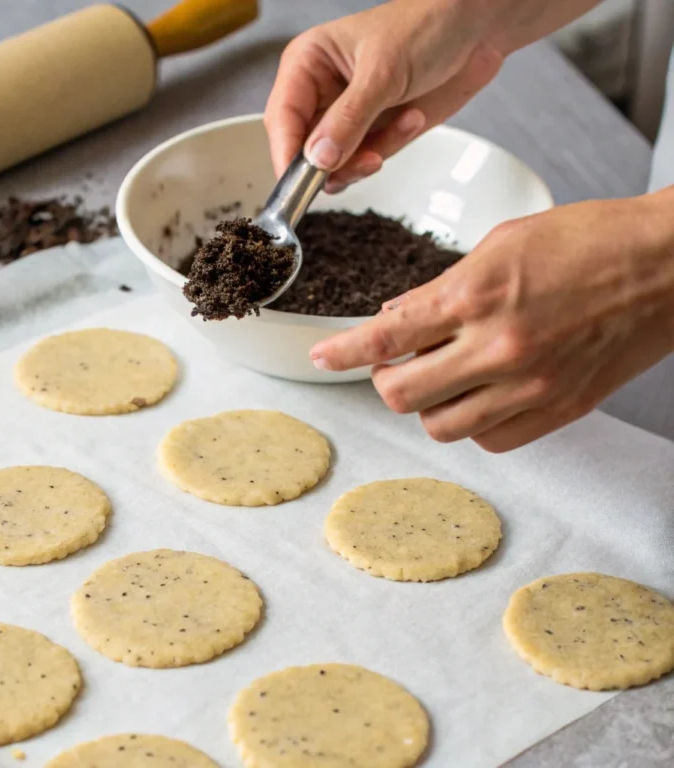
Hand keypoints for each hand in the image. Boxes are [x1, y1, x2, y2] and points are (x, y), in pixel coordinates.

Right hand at [264, 0, 503, 190]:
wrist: (475, 30)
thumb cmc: (425, 27)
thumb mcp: (383, 72)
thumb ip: (348, 120)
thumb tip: (317, 160)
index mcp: (306, 65)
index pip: (281, 119)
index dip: (287, 153)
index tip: (299, 183)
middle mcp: (319, 93)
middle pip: (302, 149)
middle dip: (334, 161)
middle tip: (366, 160)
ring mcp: (344, 116)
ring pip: (333, 164)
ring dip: (368, 156)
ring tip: (401, 126)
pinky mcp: (370, 132)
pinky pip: (364, 161)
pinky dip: (390, 148)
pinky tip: (411, 118)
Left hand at [309, 190, 673, 451]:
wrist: (670, 265)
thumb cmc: (591, 241)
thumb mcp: (500, 244)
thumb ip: (441, 289)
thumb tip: (396, 318)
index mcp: (475, 296)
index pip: (383, 337)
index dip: (341, 353)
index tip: (321, 356)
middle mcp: (497, 348)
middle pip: (400, 395)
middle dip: (384, 380)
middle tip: (396, 361)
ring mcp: (529, 387)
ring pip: (439, 426)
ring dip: (428, 403)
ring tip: (444, 373)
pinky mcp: (558, 411)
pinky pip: (489, 440)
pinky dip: (473, 421)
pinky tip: (482, 392)